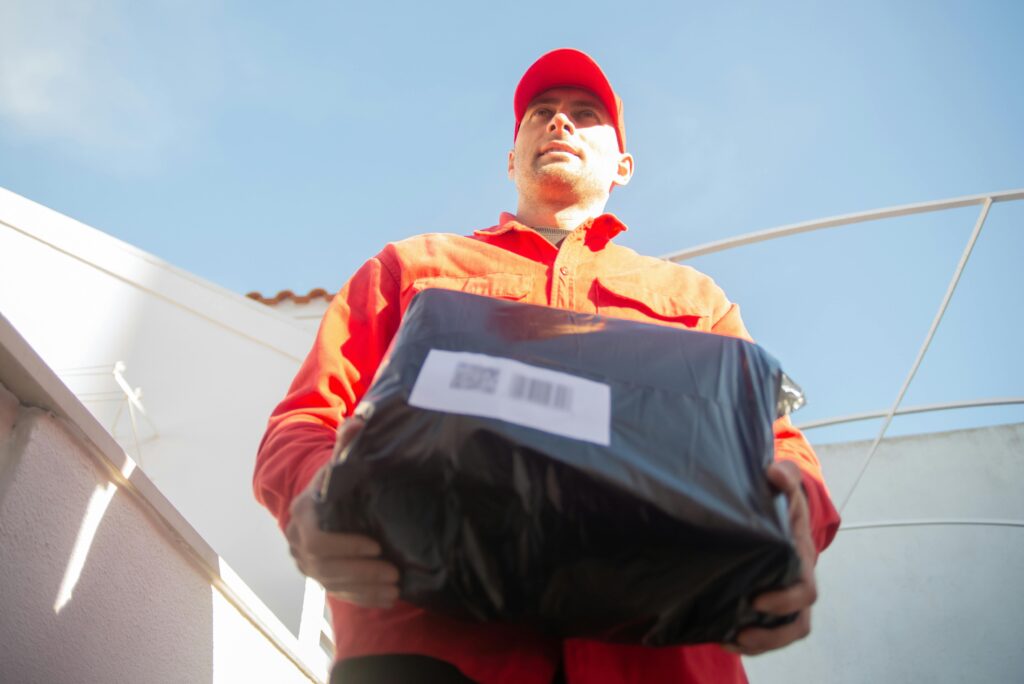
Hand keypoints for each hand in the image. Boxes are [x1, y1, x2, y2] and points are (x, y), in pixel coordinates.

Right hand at [285, 417, 399, 608]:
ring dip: (365, 588)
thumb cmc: (336, 478)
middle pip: (325, 566)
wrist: (322, 497)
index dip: (346, 546)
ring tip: (395, 587)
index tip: (375, 546)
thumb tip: (359, 422)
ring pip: (332, 583)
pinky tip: (387, 598)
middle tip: (393, 572)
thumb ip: (347, 442)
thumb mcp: (341, 458)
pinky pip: (338, 593)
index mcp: (302, 514)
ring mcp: (307, 563)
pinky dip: (363, 597)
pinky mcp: (320, 577)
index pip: (318, 539)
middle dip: (360, 572)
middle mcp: (298, 542)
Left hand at [728, 460, 817, 655]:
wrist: (778, 507)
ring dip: (760, 643)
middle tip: (742, 631)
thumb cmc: (781, 499)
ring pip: (784, 632)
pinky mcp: (767, 602)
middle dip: (772, 632)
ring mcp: (784, 596)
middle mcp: (798, 583)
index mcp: (801, 558)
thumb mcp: (784, 484)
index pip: (805, 589)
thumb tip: (775, 473)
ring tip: (731, 641)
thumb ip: (783, 476)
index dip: (786, 599)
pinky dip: (749, 641)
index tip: (758, 599)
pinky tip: (723, 639)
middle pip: (797, 620)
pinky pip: (767, 631)